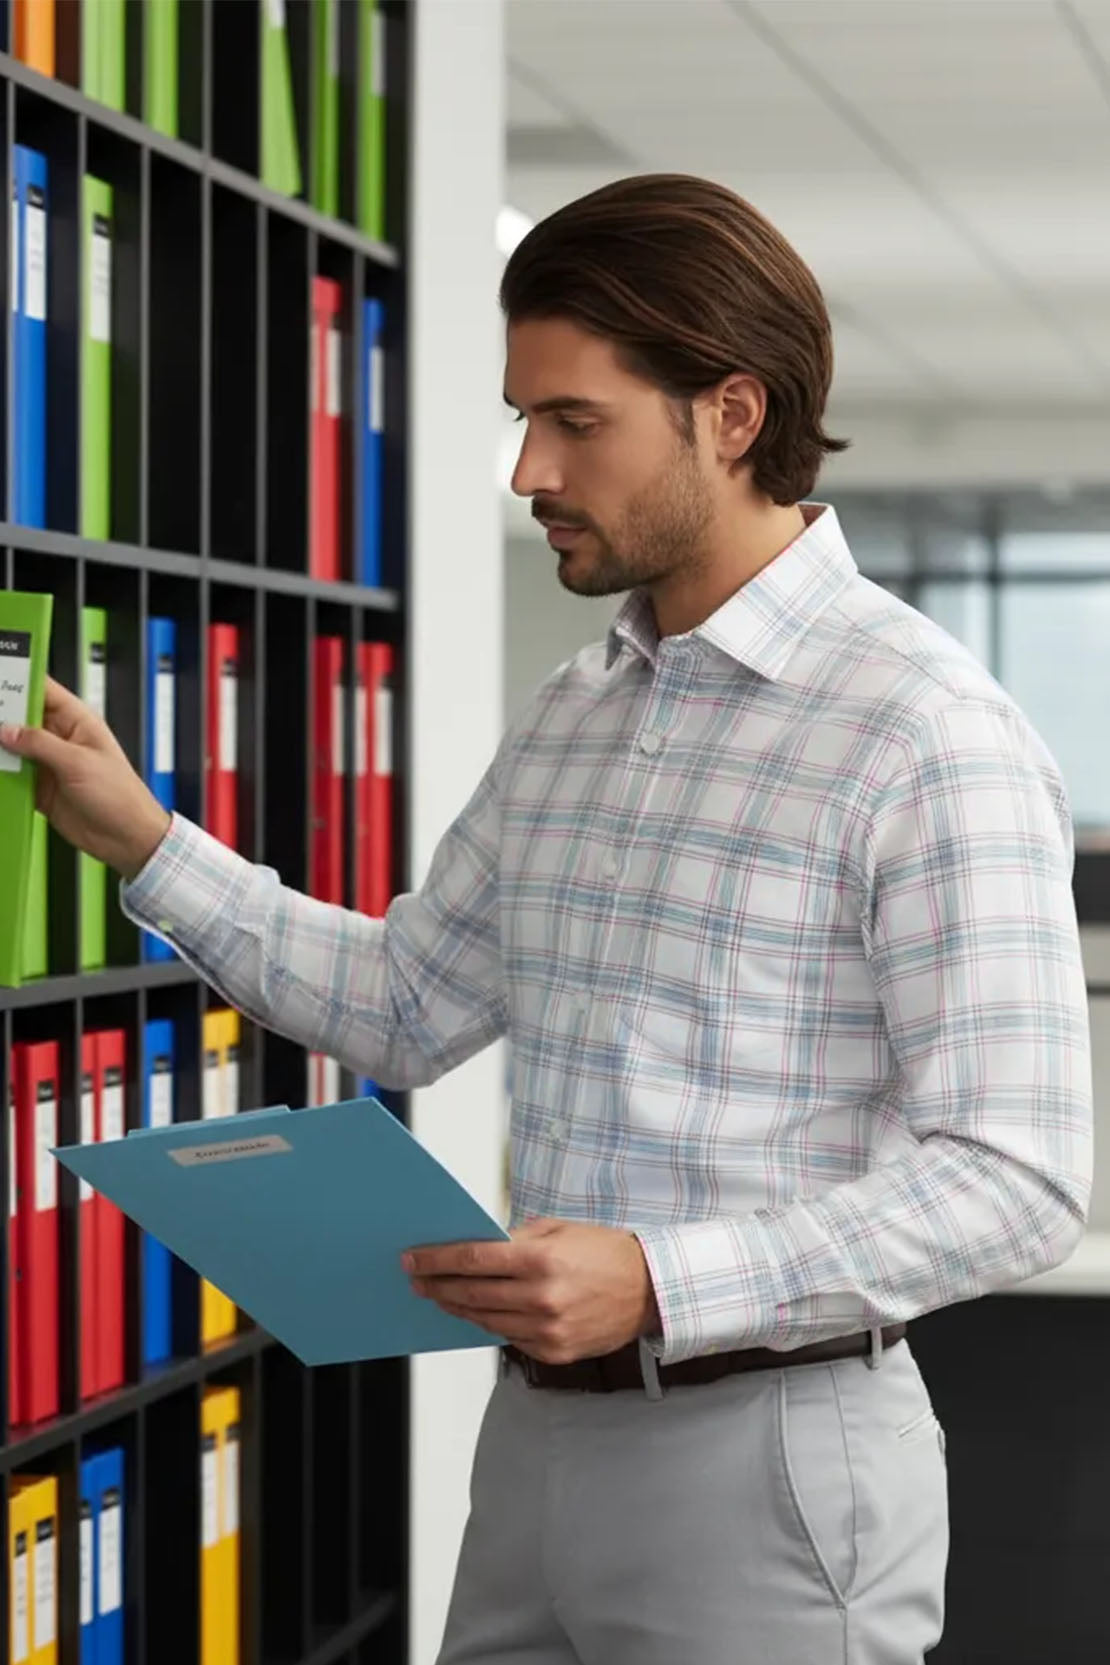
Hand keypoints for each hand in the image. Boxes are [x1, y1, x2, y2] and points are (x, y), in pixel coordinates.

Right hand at [0, 675, 171, 878]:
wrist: (126, 837)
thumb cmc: (120, 795)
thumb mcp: (78, 763)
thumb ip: (40, 744)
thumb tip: (7, 729)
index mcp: (76, 721)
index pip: (42, 689)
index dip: (18, 679)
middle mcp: (59, 738)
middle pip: (20, 717)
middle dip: (0, 715)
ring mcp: (47, 763)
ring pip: (11, 747)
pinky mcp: (38, 787)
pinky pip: (11, 775)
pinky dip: (0, 774)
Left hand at [403, 1218, 660, 1363]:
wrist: (649, 1290)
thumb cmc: (603, 1252)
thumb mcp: (559, 1230)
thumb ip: (515, 1239)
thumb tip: (472, 1248)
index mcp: (541, 1259)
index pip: (473, 1260)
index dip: (437, 1260)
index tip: (413, 1259)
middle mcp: (541, 1297)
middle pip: (471, 1293)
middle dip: (438, 1285)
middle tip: (416, 1279)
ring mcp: (547, 1330)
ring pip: (484, 1320)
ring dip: (457, 1307)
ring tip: (440, 1296)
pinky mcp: (554, 1352)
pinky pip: (509, 1338)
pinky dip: (490, 1323)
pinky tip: (475, 1313)